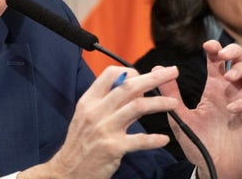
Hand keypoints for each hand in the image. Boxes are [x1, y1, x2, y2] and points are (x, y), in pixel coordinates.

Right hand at [19, 65, 180, 178]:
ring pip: (137, 107)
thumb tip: (127, 85)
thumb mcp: (86, 116)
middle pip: (129, 86)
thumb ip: (104, 100)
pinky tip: (163, 139)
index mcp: (89, 101)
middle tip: (172, 72)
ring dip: (159, 103)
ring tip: (174, 103)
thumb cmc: (80, 143)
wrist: (67, 171)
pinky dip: (153, 139)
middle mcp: (96, 111)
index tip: (144, 75)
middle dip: (154, 78)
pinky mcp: (113, 148)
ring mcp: (105, 129)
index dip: (130, 72)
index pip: (110, 74)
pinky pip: (139, 140)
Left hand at [159, 41, 241, 178]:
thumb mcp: (180, 117)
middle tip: (222, 54)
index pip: (218, 60)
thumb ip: (170, 94)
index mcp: (214, 89)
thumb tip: (157, 68)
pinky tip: (232, 109)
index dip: (216, 48)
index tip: (207, 45)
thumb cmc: (198, 143)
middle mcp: (231, 92)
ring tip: (229, 77)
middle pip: (241, 60)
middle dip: (235, 51)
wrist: (214, 169)